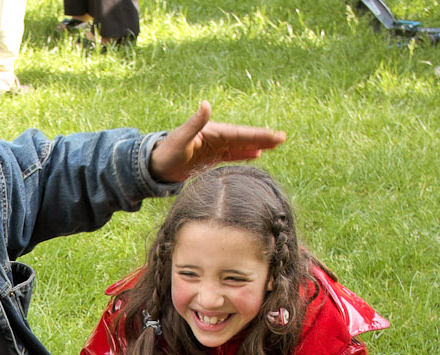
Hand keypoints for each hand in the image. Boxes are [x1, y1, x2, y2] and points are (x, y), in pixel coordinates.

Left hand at [148, 101, 287, 183]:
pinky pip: (232, 154)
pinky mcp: (211, 158)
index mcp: (212, 132)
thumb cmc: (167, 152)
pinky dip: (245, 153)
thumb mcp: (181, 138)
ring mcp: (214, 148)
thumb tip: (206, 104)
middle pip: (244, 138)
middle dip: (263, 138)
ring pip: (241, 146)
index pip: (240, 134)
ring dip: (257, 144)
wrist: (156, 165)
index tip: (275, 136)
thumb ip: (195, 122)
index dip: (258, 135)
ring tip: (275, 145)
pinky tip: (256, 154)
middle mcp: (215, 138)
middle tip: (282, 138)